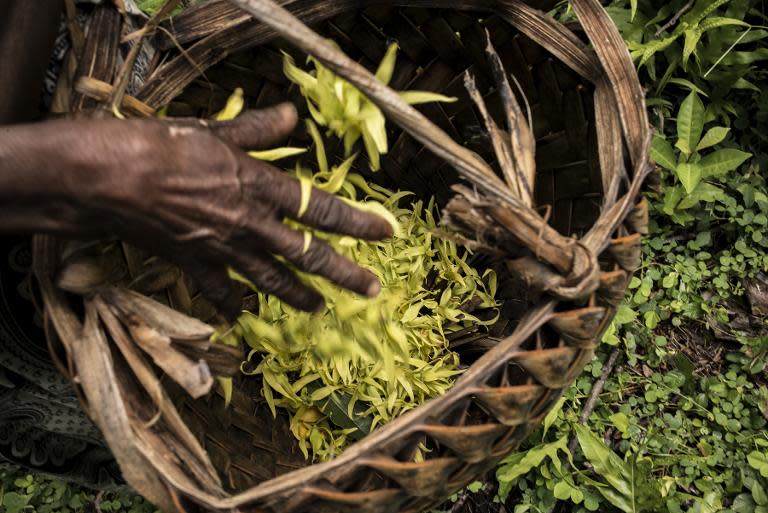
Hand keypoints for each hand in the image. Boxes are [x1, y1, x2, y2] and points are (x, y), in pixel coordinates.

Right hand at [0, 104, 392, 317]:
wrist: (110, 180)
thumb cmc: (162, 147)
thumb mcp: (215, 129)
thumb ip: (257, 129)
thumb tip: (291, 114)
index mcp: (261, 187)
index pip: (323, 208)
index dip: (358, 222)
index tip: (385, 232)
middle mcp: (251, 225)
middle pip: (308, 255)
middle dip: (344, 274)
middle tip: (371, 290)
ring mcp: (225, 251)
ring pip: (272, 280)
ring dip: (299, 296)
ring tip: (320, 308)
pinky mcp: (195, 266)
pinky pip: (220, 292)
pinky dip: (232, 304)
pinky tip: (242, 314)